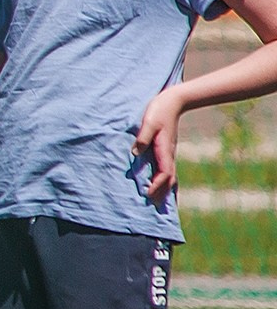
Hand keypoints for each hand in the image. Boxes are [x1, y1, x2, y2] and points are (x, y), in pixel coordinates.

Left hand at [132, 87, 184, 202]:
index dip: (157, 185)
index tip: (148, 195)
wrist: (174, 101)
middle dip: (162, 193)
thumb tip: (135, 152)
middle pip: (168, 179)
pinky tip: (159, 184)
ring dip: (164, 189)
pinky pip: (166, 169)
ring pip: (169, 175)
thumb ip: (143, 137)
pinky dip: (164, 180)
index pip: (164, 172)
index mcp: (164, 150)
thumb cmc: (159, 110)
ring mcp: (168, 152)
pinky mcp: (165, 150)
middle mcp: (168, 154)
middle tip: (154, 207)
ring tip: (159, 203)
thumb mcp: (148, 122)